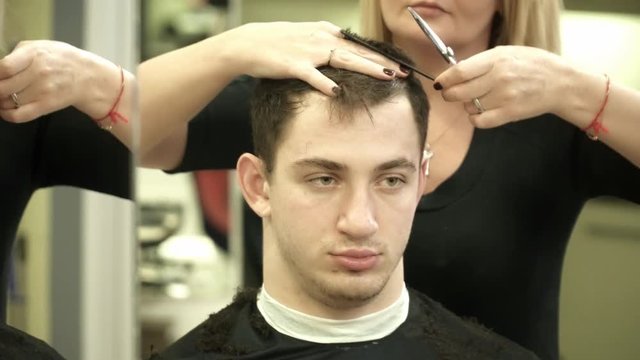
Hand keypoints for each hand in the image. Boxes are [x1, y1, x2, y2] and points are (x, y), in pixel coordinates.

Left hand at [0, 40, 122, 122]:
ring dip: (2, 102)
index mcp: (34, 54)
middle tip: (0, 90)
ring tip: (5, 98)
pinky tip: (7, 111)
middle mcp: (39, 72)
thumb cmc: (64, 61)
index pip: (3, 67)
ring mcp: (44, 90)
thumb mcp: (41, 46)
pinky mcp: (48, 105)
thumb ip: (18, 54)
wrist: (90, 76)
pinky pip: (20, 115)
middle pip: (3, 87)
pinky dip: (8, 115)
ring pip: (9, 102)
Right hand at [217, 21, 406, 94]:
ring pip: (344, 59)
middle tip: (405, 72)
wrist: (248, 44)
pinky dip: (324, 83)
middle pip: (359, 51)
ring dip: (367, 68)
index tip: (402, 65)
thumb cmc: (279, 44)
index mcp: (327, 33)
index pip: (361, 44)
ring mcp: (308, 51)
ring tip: (386, 77)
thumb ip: (329, 46)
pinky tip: (337, 91)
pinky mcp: (293, 64)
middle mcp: (322, 39)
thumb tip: (350, 56)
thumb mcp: (309, 38)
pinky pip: (312, 75)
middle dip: (384, 62)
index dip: (383, 55)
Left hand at [434, 45, 566, 127]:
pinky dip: (475, 119)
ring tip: (478, 99)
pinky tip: (480, 112)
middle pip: (459, 92)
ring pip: (469, 107)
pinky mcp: (509, 113)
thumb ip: (482, 62)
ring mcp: (504, 97)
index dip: (445, 80)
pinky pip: (480, 122)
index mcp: (497, 59)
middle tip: (450, 94)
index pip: (460, 72)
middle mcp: (499, 78)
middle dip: (449, 94)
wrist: (560, 83)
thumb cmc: (532, 65)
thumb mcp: (508, 53)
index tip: (440, 83)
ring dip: (467, 105)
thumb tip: (455, 72)